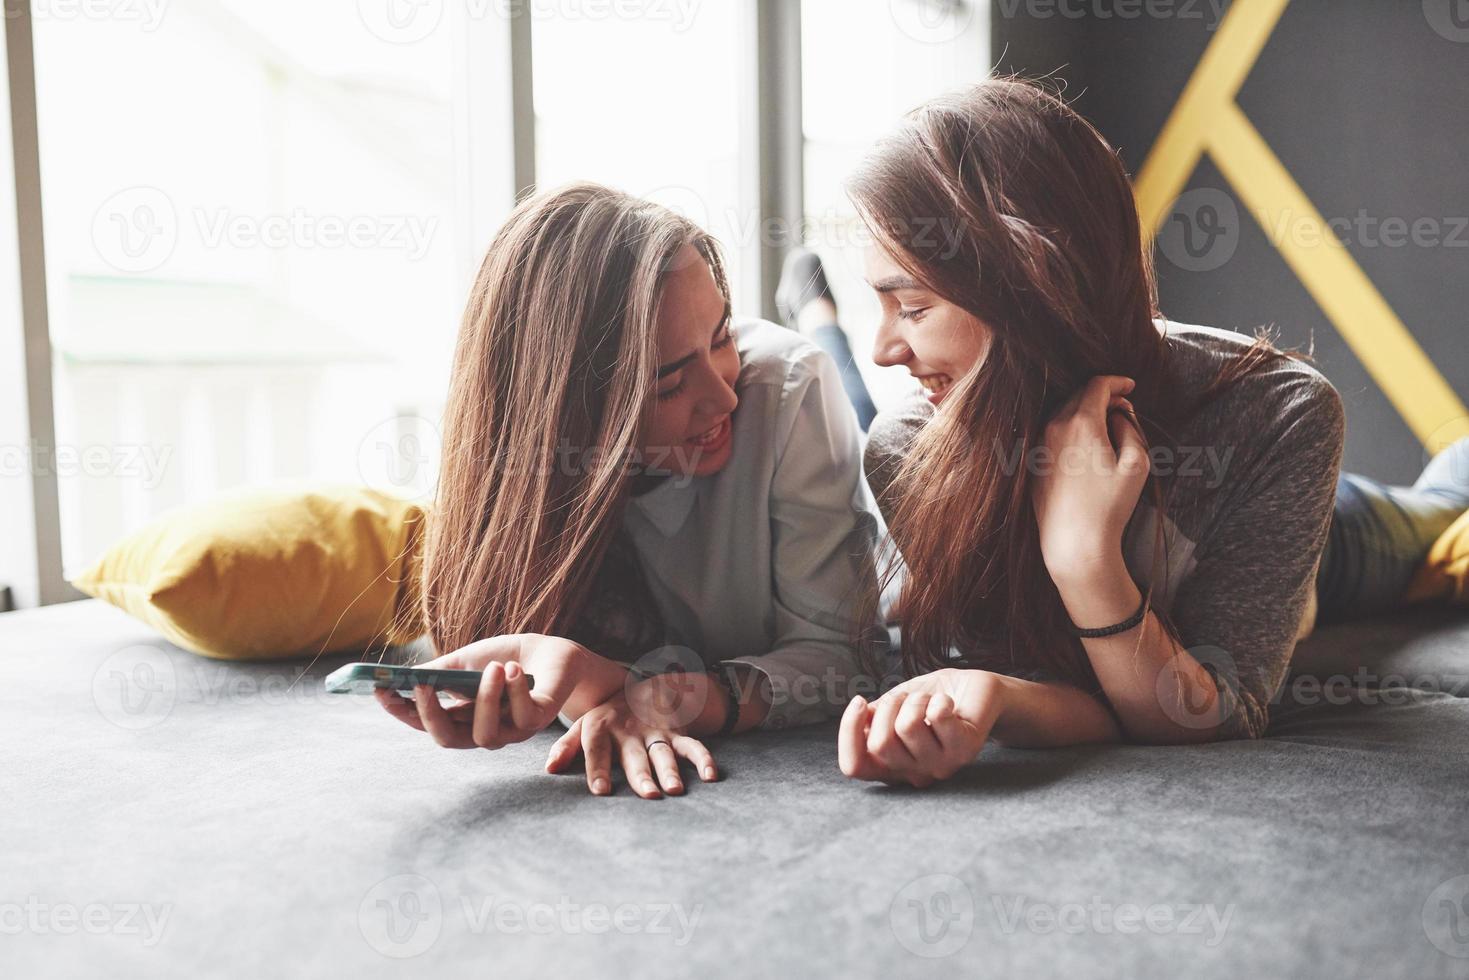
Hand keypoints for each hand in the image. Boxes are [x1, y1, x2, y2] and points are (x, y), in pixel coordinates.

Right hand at [374, 633, 617, 749]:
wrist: (551, 654)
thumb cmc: (505, 658)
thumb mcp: (465, 661)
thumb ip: (437, 671)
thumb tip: (400, 676)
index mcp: (461, 717)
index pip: (425, 724)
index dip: (402, 711)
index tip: (380, 690)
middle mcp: (482, 730)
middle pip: (447, 740)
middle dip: (431, 715)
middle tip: (423, 684)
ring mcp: (510, 731)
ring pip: (486, 735)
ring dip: (486, 699)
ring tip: (493, 666)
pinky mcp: (537, 722)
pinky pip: (523, 717)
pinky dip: (515, 691)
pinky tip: (513, 669)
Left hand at [544, 677, 718, 798]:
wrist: (642, 688)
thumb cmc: (606, 717)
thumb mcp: (583, 725)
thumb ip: (567, 746)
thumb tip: (549, 770)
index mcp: (601, 728)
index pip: (597, 749)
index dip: (598, 769)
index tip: (601, 791)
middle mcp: (629, 731)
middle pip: (635, 756)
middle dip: (641, 776)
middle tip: (649, 795)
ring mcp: (655, 732)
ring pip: (663, 753)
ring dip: (671, 770)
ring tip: (676, 790)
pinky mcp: (676, 733)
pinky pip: (692, 746)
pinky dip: (703, 759)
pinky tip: (712, 776)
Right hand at [838, 669, 997, 787]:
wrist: (976, 691)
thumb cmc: (931, 699)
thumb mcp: (892, 707)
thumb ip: (872, 718)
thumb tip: (858, 718)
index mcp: (892, 768)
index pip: (854, 767)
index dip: (849, 732)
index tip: (860, 701)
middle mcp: (914, 774)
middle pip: (879, 744)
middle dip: (888, 706)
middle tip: (906, 697)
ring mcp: (940, 766)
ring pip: (907, 727)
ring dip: (916, 699)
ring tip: (930, 700)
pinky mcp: (964, 750)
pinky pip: (936, 717)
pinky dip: (939, 699)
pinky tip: (949, 703)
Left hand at [1030, 375, 1148, 579]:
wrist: (1074, 542)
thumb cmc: (1109, 506)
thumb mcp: (1136, 463)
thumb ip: (1130, 428)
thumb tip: (1119, 414)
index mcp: (1080, 422)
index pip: (1096, 385)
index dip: (1117, 381)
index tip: (1130, 386)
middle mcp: (1054, 428)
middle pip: (1078, 396)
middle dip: (1103, 396)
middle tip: (1123, 408)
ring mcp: (1039, 446)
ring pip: (1063, 415)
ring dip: (1085, 414)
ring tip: (1107, 430)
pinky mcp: (1033, 464)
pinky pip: (1052, 436)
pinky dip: (1071, 432)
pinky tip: (1086, 449)